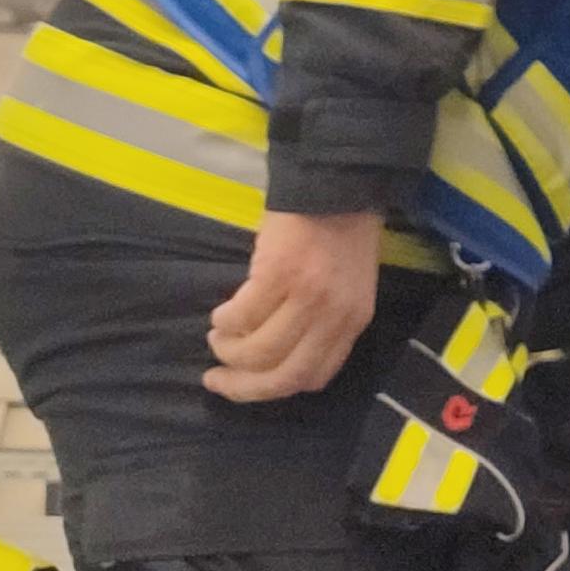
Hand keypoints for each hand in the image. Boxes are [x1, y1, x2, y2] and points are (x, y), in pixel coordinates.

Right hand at [203, 206, 382, 400]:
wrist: (337, 182)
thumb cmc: (341, 233)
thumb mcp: (348, 287)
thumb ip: (323, 322)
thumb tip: (279, 355)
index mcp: (353, 321)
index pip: (314, 377)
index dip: (276, 388)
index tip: (249, 383)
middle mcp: (334, 316)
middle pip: (283, 376)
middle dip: (243, 386)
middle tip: (216, 378)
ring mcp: (308, 296)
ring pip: (258, 352)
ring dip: (229, 351)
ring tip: (218, 337)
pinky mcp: (279, 273)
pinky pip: (242, 316)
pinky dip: (225, 322)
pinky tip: (220, 315)